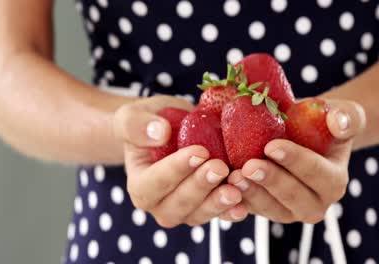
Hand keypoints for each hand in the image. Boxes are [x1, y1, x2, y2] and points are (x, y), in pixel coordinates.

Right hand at [113, 95, 247, 227]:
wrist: (168, 131)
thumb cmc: (149, 123)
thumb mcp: (134, 116)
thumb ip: (137, 125)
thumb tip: (160, 133)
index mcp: (139, 185)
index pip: (153, 184)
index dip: (176, 170)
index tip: (199, 152)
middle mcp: (160, 205)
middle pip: (178, 204)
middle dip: (200, 187)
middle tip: (219, 168)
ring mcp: (185, 210)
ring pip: (199, 214)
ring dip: (218, 202)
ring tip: (236, 187)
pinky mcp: (207, 208)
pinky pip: (219, 215)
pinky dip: (232, 211)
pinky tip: (244, 204)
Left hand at [227, 99, 365, 223]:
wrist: (301, 132)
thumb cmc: (323, 122)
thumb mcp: (344, 113)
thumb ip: (348, 117)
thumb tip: (339, 122)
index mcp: (334, 181)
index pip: (316, 174)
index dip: (295, 161)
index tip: (271, 146)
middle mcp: (313, 203)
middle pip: (293, 198)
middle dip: (271, 182)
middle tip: (248, 166)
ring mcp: (287, 210)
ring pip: (270, 209)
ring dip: (251, 194)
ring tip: (233, 176)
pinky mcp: (265, 209)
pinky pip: (251, 210)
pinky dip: (236, 203)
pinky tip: (222, 190)